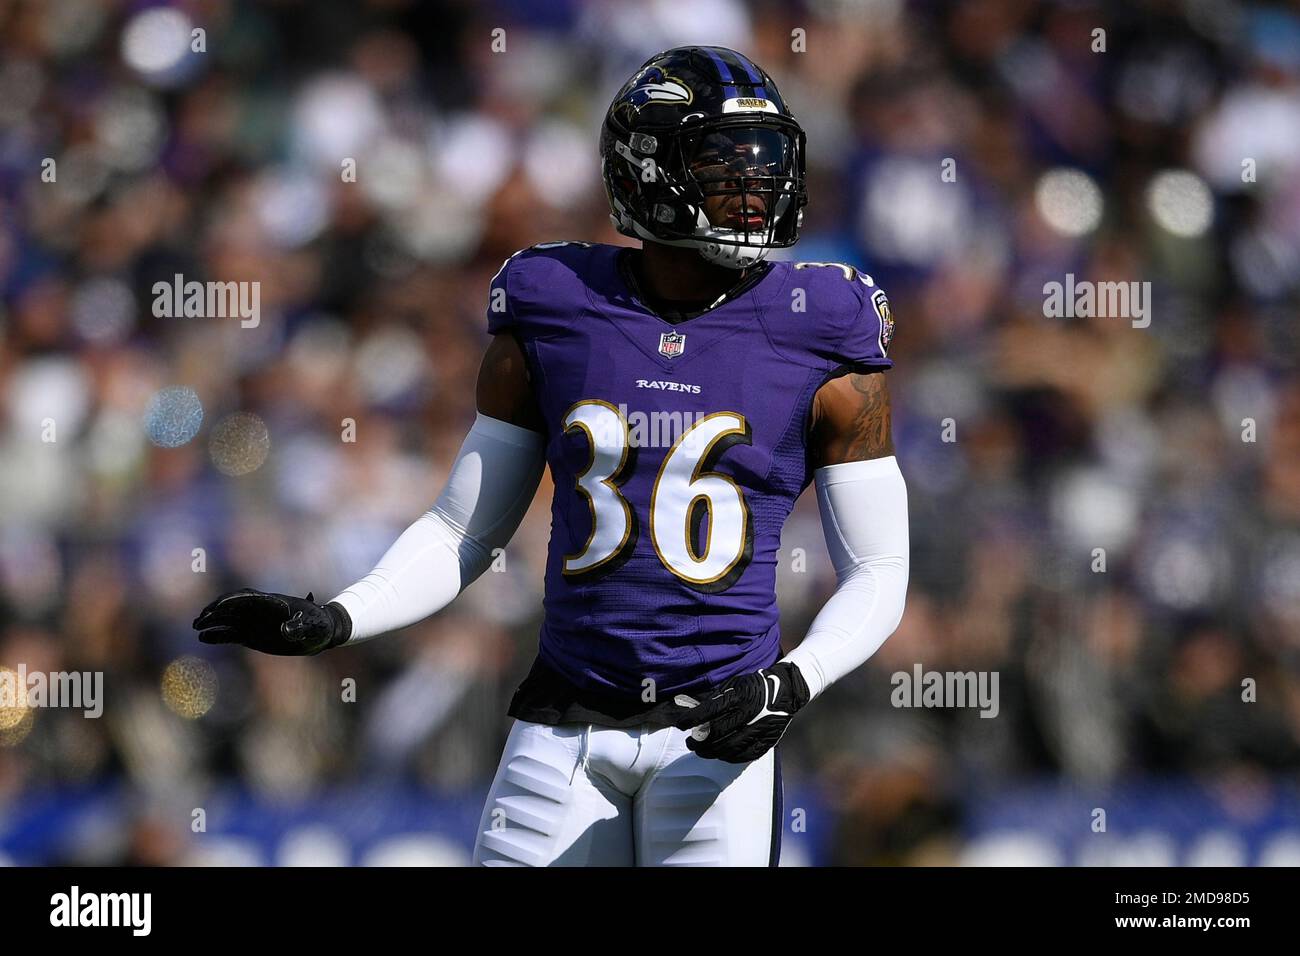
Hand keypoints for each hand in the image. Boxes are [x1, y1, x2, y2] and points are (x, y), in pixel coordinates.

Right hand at [193, 589, 350, 655]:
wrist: (320, 632)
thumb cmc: (320, 626)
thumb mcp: (314, 626)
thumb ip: (300, 627)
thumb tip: (286, 630)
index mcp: (273, 603)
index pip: (247, 597)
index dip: (230, 600)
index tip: (216, 607)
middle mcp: (260, 610)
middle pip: (232, 606)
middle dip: (215, 610)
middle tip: (200, 619)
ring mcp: (254, 622)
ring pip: (228, 619)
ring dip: (212, 621)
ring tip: (197, 627)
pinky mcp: (251, 635)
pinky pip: (231, 633)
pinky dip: (217, 635)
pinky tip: (203, 638)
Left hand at [670, 662, 809, 762]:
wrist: (786, 692)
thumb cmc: (754, 687)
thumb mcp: (734, 685)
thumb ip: (716, 699)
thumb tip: (695, 713)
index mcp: (740, 696)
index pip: (710, 711)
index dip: (692, 719)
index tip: (681, 725)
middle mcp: (749, 713)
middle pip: (718, 733)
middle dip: (699, 741)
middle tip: (691, 743)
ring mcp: (759, 729)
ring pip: (729, 747)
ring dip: (711, 752)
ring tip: (702, 751)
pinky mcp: (767, 741)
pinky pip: (745, 755)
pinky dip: (729, 757)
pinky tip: (721, 755)